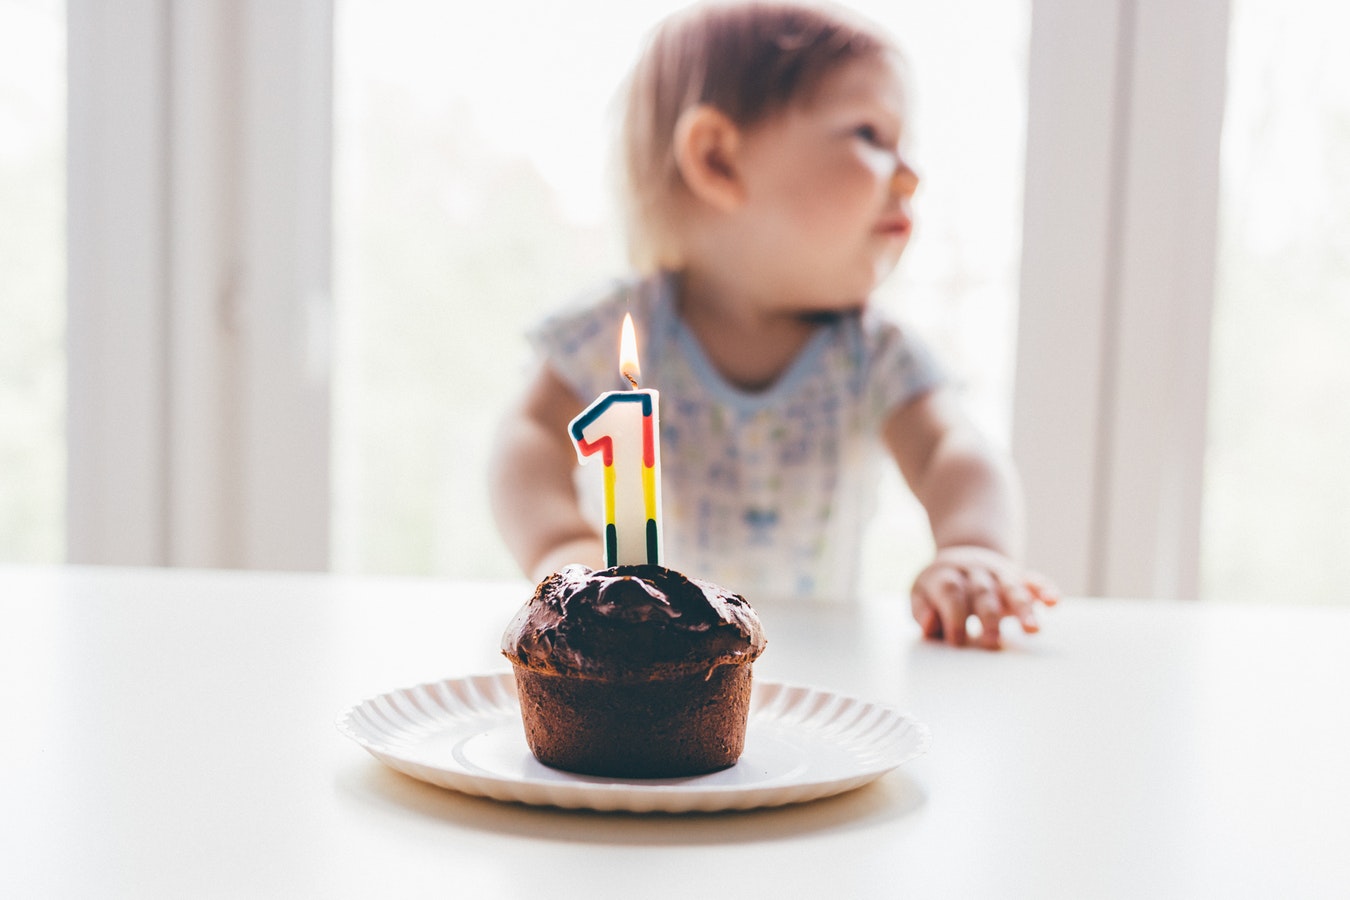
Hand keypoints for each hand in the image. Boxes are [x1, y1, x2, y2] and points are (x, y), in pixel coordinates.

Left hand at [910, 546, 1059, 649]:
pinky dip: (1045, 590)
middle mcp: (975, 573)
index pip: (951, 593)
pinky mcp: (1019, 577)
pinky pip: (1034, 580)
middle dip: (988, 617)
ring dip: (1023, 608)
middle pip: (983, 592)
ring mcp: (999, 574)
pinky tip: (1054, 603)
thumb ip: (922, 610)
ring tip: (1033, 630)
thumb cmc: (939, 587)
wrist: (964, 556)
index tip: (957, 642)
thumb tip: (929, 627)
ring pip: (1012, 589)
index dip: (954, 616)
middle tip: (991, 643)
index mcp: (946, 575)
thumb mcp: (920, 593)